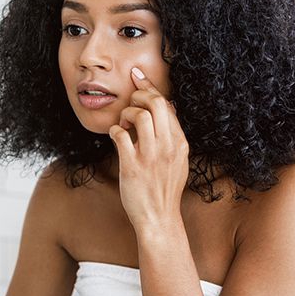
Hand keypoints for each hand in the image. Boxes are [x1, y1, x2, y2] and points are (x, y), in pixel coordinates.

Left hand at [108, 67, 189, 231]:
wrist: (159, 219)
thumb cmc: (164, 189)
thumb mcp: (178, 160)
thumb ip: (172, 135)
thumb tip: (167, 108)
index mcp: (180, 143)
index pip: (167, 104)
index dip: (149, 87)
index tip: (136, 76)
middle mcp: (168, 147)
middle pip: (155, 103)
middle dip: (137, 96)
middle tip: (129, 104)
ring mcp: (150, 156)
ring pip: (138, 115)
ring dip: (125, 114)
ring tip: (123, 124)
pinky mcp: (132, 166)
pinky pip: (120, 135)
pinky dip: (114, 130)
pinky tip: (115, 137)